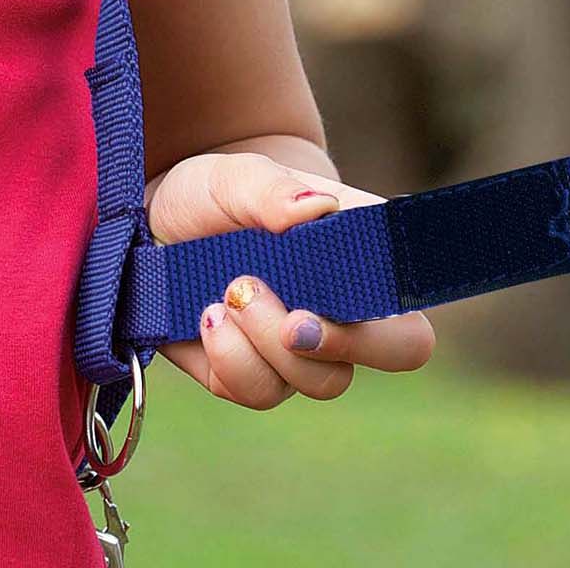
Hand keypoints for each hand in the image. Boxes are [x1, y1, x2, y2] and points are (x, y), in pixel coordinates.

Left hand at [143, 150, 436, 407]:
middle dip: (340, 345)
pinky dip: (230, 357)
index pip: (411, 316)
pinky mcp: (248, 371)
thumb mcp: (235, 177)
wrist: (158, 219)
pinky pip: (256, 391)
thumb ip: (271, 188)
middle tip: (289, 322)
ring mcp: (298, 350)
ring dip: (268, 342)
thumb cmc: (214, 192)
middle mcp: (342, 314)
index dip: (387, 328)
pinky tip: (207, 315)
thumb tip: (314, 207)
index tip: (332, 307)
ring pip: (317, 381)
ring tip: (228, 294)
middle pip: (388, 358)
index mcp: (360, 264)